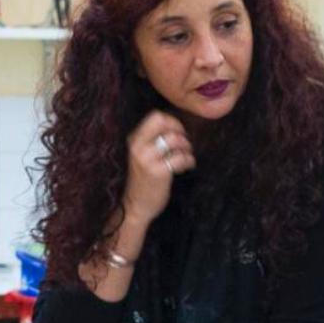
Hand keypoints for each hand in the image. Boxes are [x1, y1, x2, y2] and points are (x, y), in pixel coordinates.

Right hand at [120, 111, 194, 225]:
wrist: (135, 206)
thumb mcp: (142, 155)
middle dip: (180, 130)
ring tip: (187, 156)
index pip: (155, 116)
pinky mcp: (158, 172)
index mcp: (134, 139)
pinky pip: (180, 158)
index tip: (178, 132)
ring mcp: (147, 159)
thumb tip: (177, 127)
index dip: (172, 121)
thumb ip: (153, 140)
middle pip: (163, 122)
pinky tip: (188, 166)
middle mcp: (138, 146)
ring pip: (175, 140)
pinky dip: (189, 160)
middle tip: (185, 142)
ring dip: (187, 147)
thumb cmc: (143, 180)